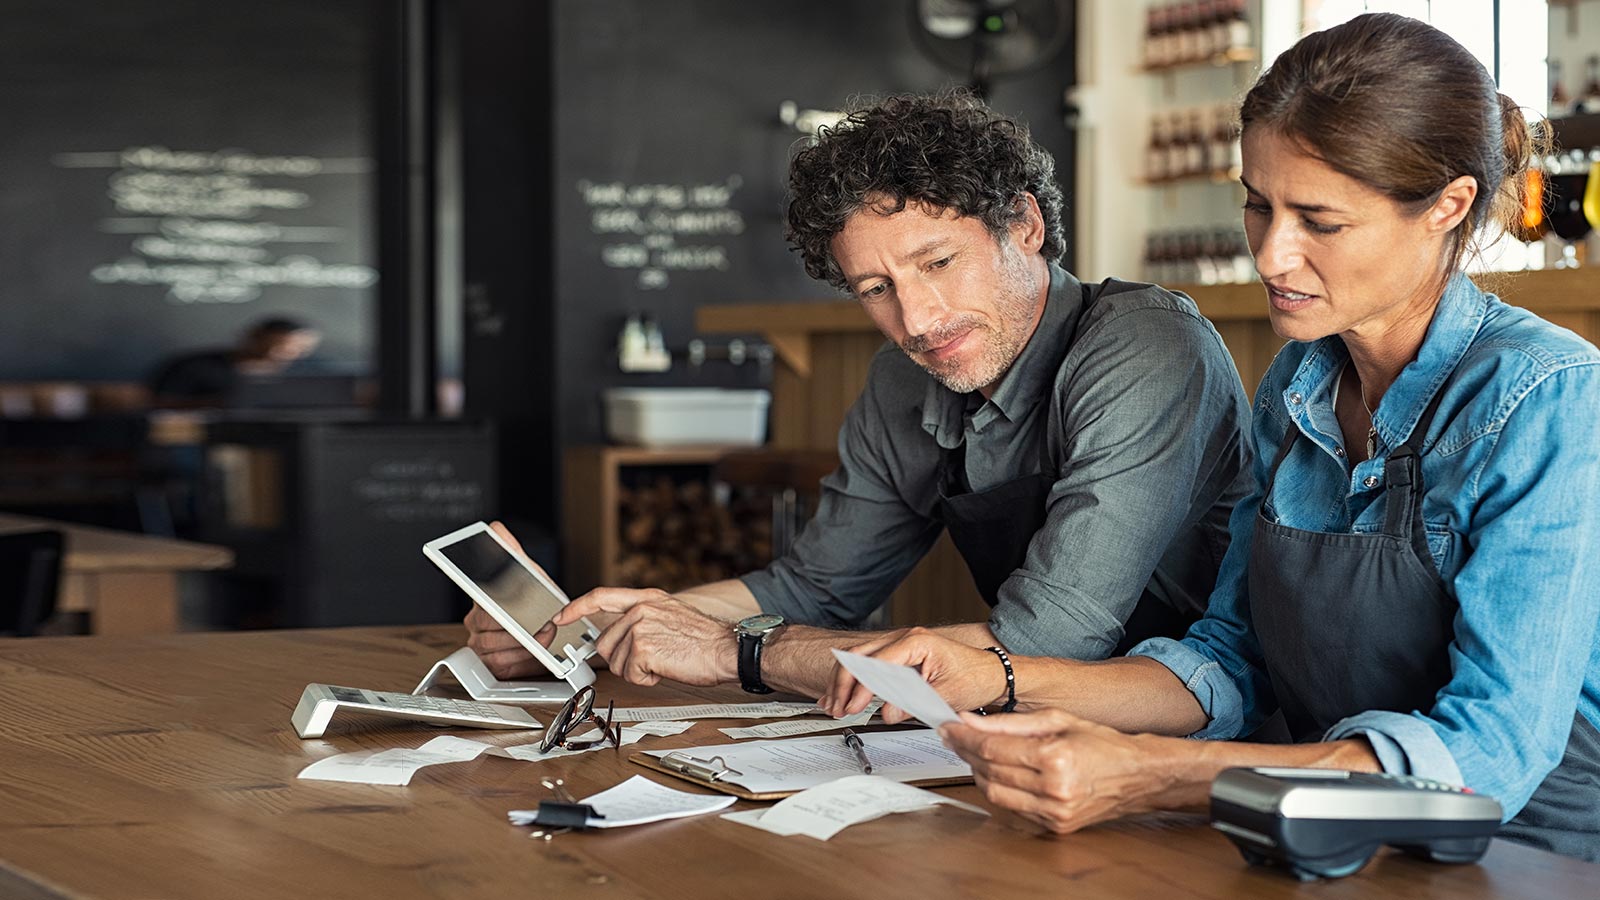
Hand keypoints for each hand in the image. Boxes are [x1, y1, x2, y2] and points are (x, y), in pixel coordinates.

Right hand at [462, 521, 556, 678]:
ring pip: (494, 647)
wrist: (543, 626)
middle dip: (518, 627)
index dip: (494, 608)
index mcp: (480, 598)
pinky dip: (521, 659)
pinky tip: (535, 651)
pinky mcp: (490, 663)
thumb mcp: (526, 572)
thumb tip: (495, 529)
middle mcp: (475, 621)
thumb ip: (511, 551)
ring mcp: (480, 643)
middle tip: (542, 623)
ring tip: (544, 635)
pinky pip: (500, 664)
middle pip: (489, 627)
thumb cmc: (532, 599)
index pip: (479, 601)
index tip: (505, 611)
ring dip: (523, 644)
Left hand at [551, 587, 737, 686]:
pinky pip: (630, 674)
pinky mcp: (643, 648)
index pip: (600, 597)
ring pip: (617, 662)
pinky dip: (647, 679)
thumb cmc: (705, 640)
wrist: (728, 649)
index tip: (560, 617)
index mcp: (647, 598)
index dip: (576, 608)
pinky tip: (666, 668)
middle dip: (623, 659)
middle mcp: (641, 609)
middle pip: (605, 643)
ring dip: (638, 670)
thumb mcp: (671, 615)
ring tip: (664, 661)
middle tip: (651, 659)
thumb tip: (617, 635)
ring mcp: (640, 627)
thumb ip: (642, 619)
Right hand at [819, 627, 1004, 722]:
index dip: (861, 687)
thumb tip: (886, 711)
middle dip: (843, 683)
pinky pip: (868, 664)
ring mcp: (901, 645)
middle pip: (859, 656)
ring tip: (834, 704)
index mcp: (916, 641)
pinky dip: (854, 679)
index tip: (853, 707)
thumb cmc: (976, 678)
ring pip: (858, 658)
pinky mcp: (900, 656)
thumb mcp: (946, 694)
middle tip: (838, 707)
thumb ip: (913, 702)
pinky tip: (842, 694)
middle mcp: (905, 638)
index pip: (877, 663)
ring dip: (844, 682)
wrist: (991, 674)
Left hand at [939, 709, 1157, 833]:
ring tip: (973, 753)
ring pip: (996, 794)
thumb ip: (1010, 722)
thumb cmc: (1102, 743)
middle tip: (954, 736)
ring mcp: (1054, 812)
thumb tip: (971, 720)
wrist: (1137, 776)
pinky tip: (996, 773)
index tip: (948, 726)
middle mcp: (1054, 789)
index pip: (993, 748)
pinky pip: (1012, 808)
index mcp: (1055, 757)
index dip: (964, 736)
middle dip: (966, 752)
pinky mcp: (1055, 826)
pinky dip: (999, 789)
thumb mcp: (1057, 719)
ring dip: (978, 772)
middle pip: (990, 770)